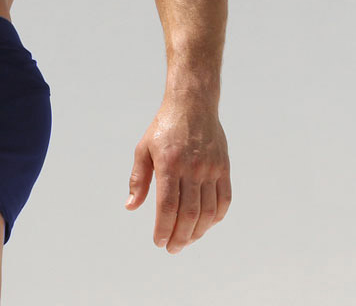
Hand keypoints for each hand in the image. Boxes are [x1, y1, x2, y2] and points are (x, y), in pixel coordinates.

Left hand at [125, 98, 230, 253]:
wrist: (192, 105)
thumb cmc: (164, 127)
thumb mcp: (143, 148)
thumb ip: (138, 179)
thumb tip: (131, 206)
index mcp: (168, 163)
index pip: (167, 206)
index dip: (164, 228)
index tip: (159, 242)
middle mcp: (191, 168)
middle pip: (188, 214)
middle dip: (180, 237)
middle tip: (172, 249)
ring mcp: (210, 169)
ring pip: (207, 211)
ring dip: (197, 232)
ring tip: (186, 241)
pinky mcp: (223, 168)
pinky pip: (224, 200)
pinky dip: (215, 218)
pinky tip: (205, 226)